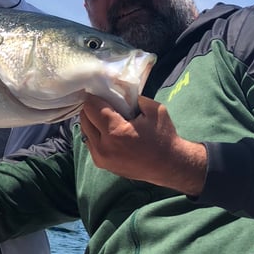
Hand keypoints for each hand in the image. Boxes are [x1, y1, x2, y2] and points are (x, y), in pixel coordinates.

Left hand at [79, 95, 206, 195]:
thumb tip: (117, 88)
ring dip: (93, 122)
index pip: (90, 107)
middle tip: (105, 105)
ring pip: (85, 131)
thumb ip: (133, 97)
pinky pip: (90, 143)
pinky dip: (95, 134)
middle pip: (84, 118)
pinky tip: (109, 132)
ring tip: (107, 119)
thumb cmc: (164, 137)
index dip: (96, 97)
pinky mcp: (101, 164)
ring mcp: (100, 158)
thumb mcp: (154, 109)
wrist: (169, 166)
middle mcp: (103, 147)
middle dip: (92, 109)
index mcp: (116, 132)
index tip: (103, 93)